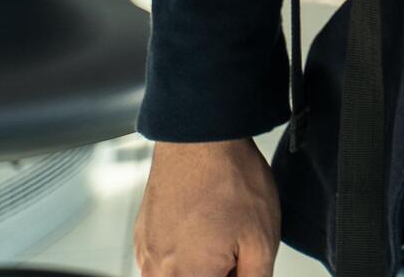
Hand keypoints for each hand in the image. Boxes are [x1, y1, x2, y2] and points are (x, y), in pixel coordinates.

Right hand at [134, 136, 279, 276]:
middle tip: (236, 247)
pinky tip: (205, 224)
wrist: (200, 139)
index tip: (241, 263)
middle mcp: (157, 272)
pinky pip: (165, 257)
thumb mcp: (262, 240)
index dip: (235, 274)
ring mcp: (145, 254)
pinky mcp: (142, 236)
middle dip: (219, 271)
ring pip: (178, 274)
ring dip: (203, 264)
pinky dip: (186, 249)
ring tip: (222, 232)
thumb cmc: (228, 180)